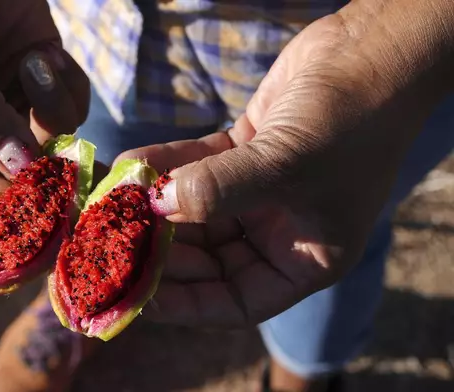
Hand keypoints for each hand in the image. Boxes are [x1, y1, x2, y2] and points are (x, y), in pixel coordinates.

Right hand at [0, 0, 89, 214]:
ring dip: (55, 108)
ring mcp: (12, 100)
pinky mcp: (44, 76)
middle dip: (49, 169)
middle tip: (81, 177)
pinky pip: (70, 103)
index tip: (44, 218)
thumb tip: (19, 172)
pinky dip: (67, 84)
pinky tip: (49, 54)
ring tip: (38, 65)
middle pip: (20, 171)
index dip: (5, 207)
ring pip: (52, 137)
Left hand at [117, 1, 453, 326]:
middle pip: (207, 258)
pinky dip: (166, 165)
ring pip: (196, 210)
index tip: (139, 294)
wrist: (373, 54)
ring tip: (113, 199)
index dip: (186, 303)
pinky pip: (196, 167)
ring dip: (156, 203)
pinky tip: (133, 160)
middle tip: (112, 240)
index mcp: (304, 260)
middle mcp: (280, 231)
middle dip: (161, 249)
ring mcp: (260, 192)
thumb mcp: (288, 167)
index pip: (236, 301)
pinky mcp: (245, 152)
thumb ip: (220, 190)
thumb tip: (156, 205)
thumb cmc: (351, 125)